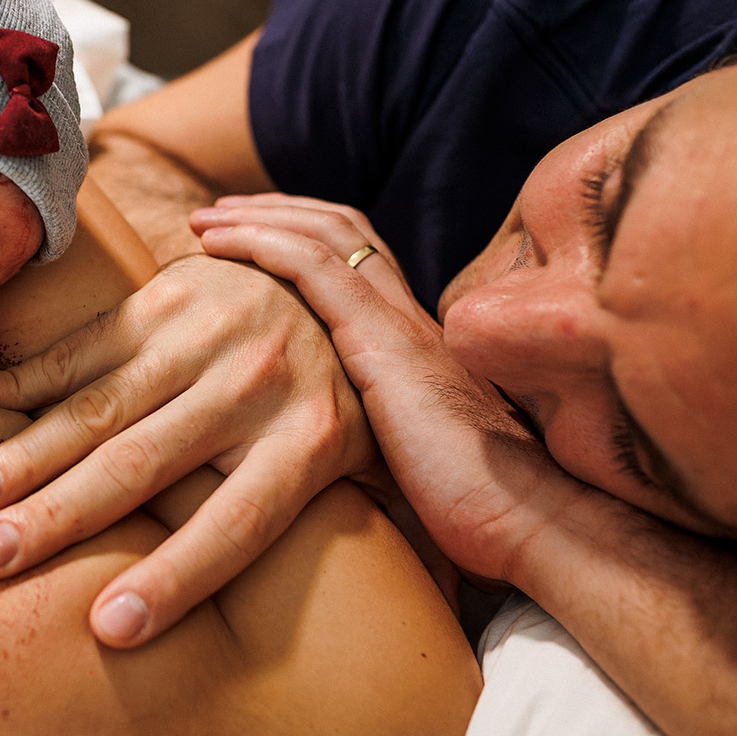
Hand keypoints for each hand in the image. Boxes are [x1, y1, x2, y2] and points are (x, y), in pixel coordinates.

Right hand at [0, 254, 381, 646]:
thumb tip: (281, 619)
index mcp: (309, 441)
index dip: (173, 580)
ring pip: (100, 405)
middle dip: (57, 516)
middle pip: (143, 464)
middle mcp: (257, 384)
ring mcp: (208, 333)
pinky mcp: (168, 295)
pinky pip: (84, 344)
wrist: (330, 284)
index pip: (237, 526)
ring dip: (24, 453)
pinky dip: (22, 375)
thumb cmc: (332, 394)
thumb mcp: (351, 452)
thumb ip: (315, 516)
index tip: (109, 630)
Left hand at [196, 193, 580, 580]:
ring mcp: (401, 324)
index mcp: (413, 339)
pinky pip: (317, 268)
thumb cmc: (469, 511)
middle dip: (274, 212)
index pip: (358, 258)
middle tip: (216, 215)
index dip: (300, 236)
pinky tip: (222, 244)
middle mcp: (410, 317)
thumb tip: (312, 463)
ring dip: (258, 218)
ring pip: (326, 236)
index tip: (243, 238)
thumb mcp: (405, 459)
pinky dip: (266, 244)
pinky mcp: (387, 344)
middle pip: (340, 230)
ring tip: (206, 221)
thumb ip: (367, 439)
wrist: (530, 523)